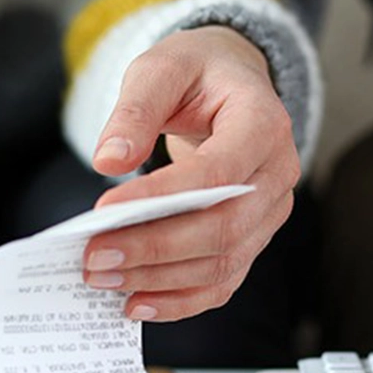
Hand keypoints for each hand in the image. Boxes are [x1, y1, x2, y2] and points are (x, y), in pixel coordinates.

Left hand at [82, 26, 299, 320]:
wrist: (232, 90)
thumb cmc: (199, 75)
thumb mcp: (162, 68)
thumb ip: (135, 109)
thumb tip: (108, 161)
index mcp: (264, 125)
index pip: (218, 173)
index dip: (164, 198)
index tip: (105, 211)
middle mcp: (277, 175)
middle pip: (223, 229)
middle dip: (155, 250)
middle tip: (96, 258)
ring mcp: (269, 213)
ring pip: (222, 264)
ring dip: (160, 280)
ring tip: (105, 280)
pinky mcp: (253, 238)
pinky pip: (223, 282)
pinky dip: (181, 300)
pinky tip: (138, 304)